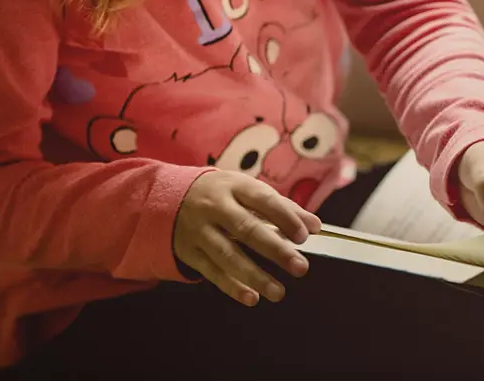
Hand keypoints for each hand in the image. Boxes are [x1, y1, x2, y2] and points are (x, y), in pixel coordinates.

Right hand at [174, 170, 321, 306]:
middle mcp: (215, 207)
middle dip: (275, 249)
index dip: (285, 217)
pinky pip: (212, 272)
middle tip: (300, 267)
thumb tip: (314, 226)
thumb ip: (282, 207)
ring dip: (255, 276)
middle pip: (246, 229)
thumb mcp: (247, 190)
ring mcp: (200, 230)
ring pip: (228, 255)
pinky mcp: (189, 252)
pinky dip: (232, 287)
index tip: (304, 236)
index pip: (263, 200)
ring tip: (278, 292)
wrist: (169, 198)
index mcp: (234, 186)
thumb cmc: (222, 195)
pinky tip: (252, 297)